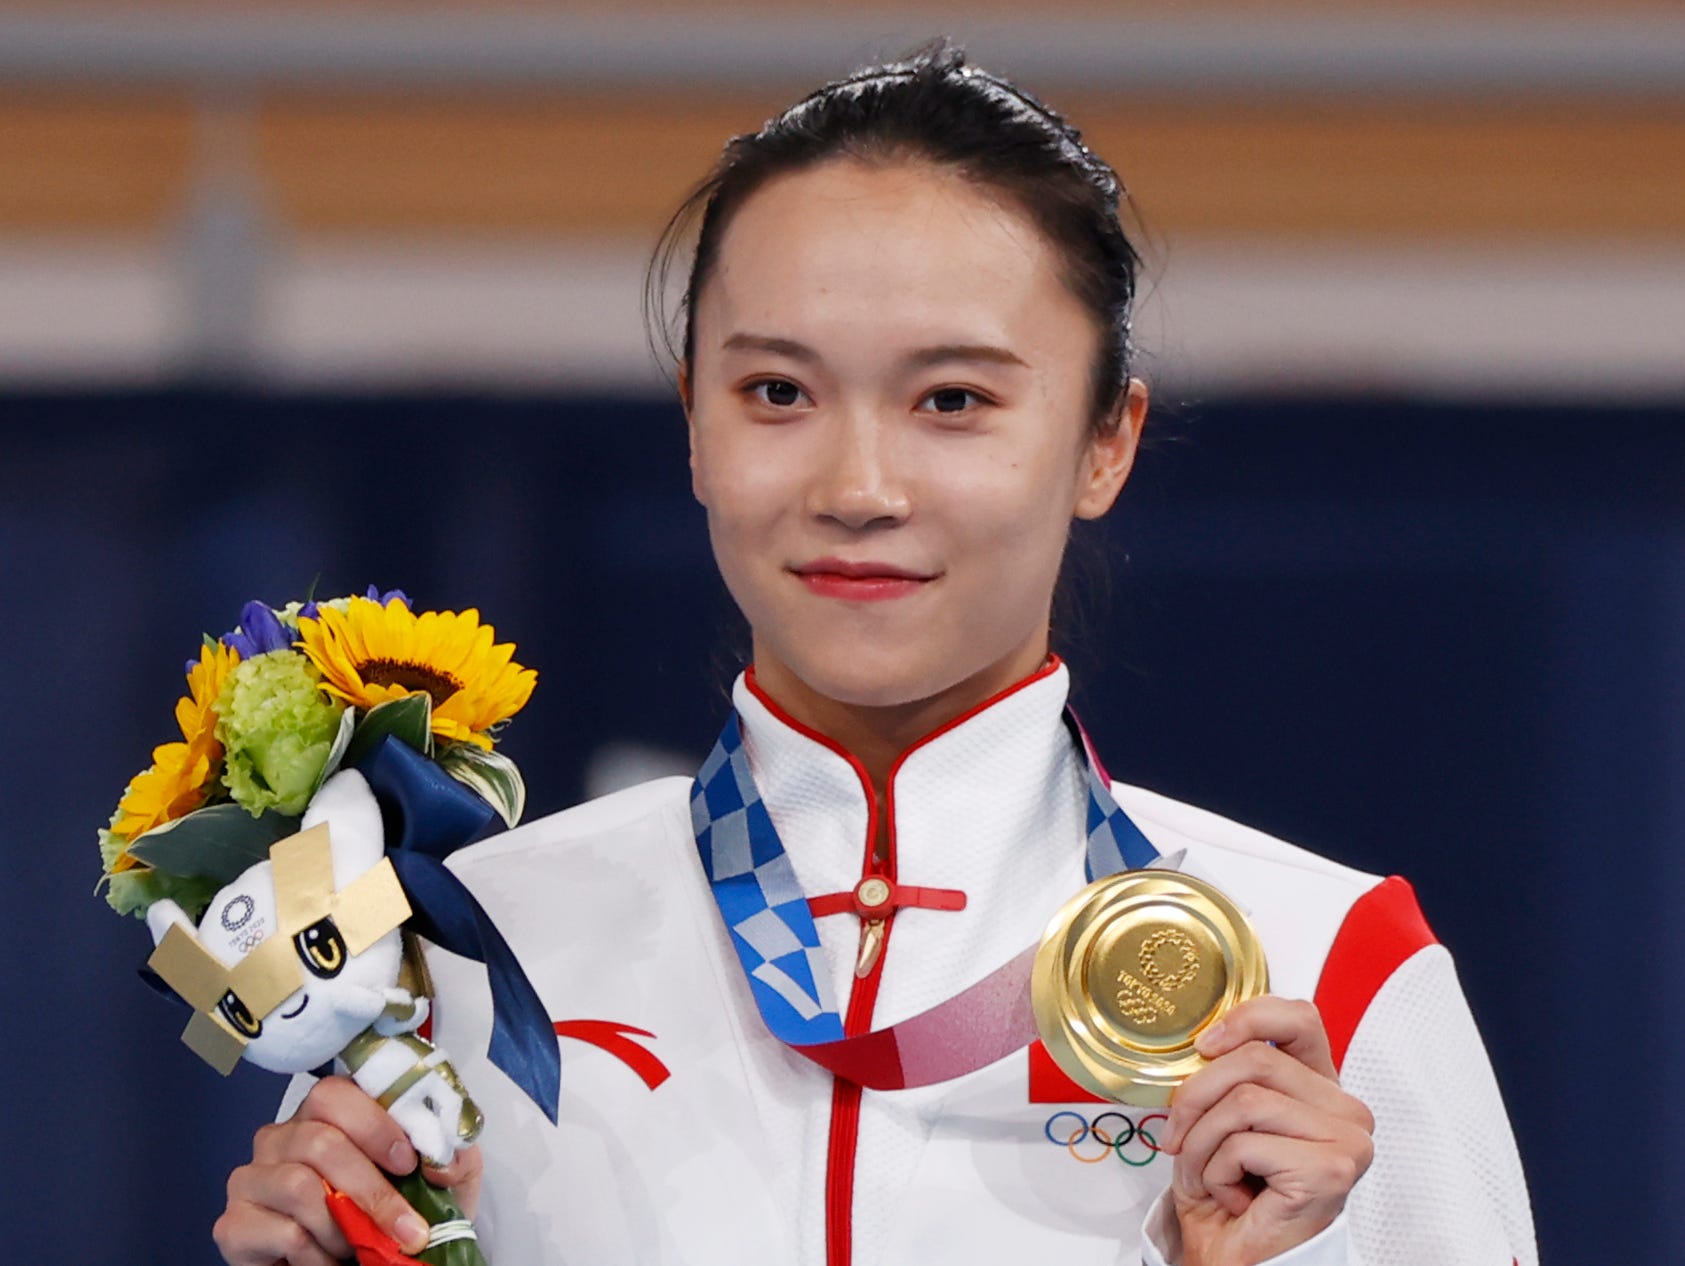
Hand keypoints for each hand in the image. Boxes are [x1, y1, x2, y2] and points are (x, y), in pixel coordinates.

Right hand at [213, 1075, 483, 1265]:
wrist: (369, 1264)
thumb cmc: (399, 1213)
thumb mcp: (440, 1180)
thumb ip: (451, 1156)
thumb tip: (442, 1158)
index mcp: (325, 1115)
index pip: (334, 1094)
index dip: (373, 1124)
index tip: (408, 1162)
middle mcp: (280, 1138)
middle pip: (320, 1143)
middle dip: (372, 1191)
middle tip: (408, 1230)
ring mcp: (251, 1179)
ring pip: (300, 1188)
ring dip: (346, 1228)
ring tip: (362, 1248)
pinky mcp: (234, 1225)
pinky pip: (284, 1233)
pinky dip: (321, 1256)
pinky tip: (331, 1262)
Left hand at [1160, 996, 1373, 1265]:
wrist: (1238, 1261)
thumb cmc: (1232, 1197)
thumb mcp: (1221, 1118)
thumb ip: (1226, 1074)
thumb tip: (1199, 1041)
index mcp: (1320, 1089)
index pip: (1298, 1018)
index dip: (1246, 1018)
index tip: (1203, 1045)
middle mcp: (1345, 1110)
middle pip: (1255, 1058)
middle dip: (1197, 1097)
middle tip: (1179, 1136)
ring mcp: (1346, 1139)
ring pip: (1244, 1100)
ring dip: (1203, 1142)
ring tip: (1209, 1174)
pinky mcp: (1331, 1169)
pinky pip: (1245, 1143)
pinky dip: (1218, 1170)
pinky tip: (1234, 1196)